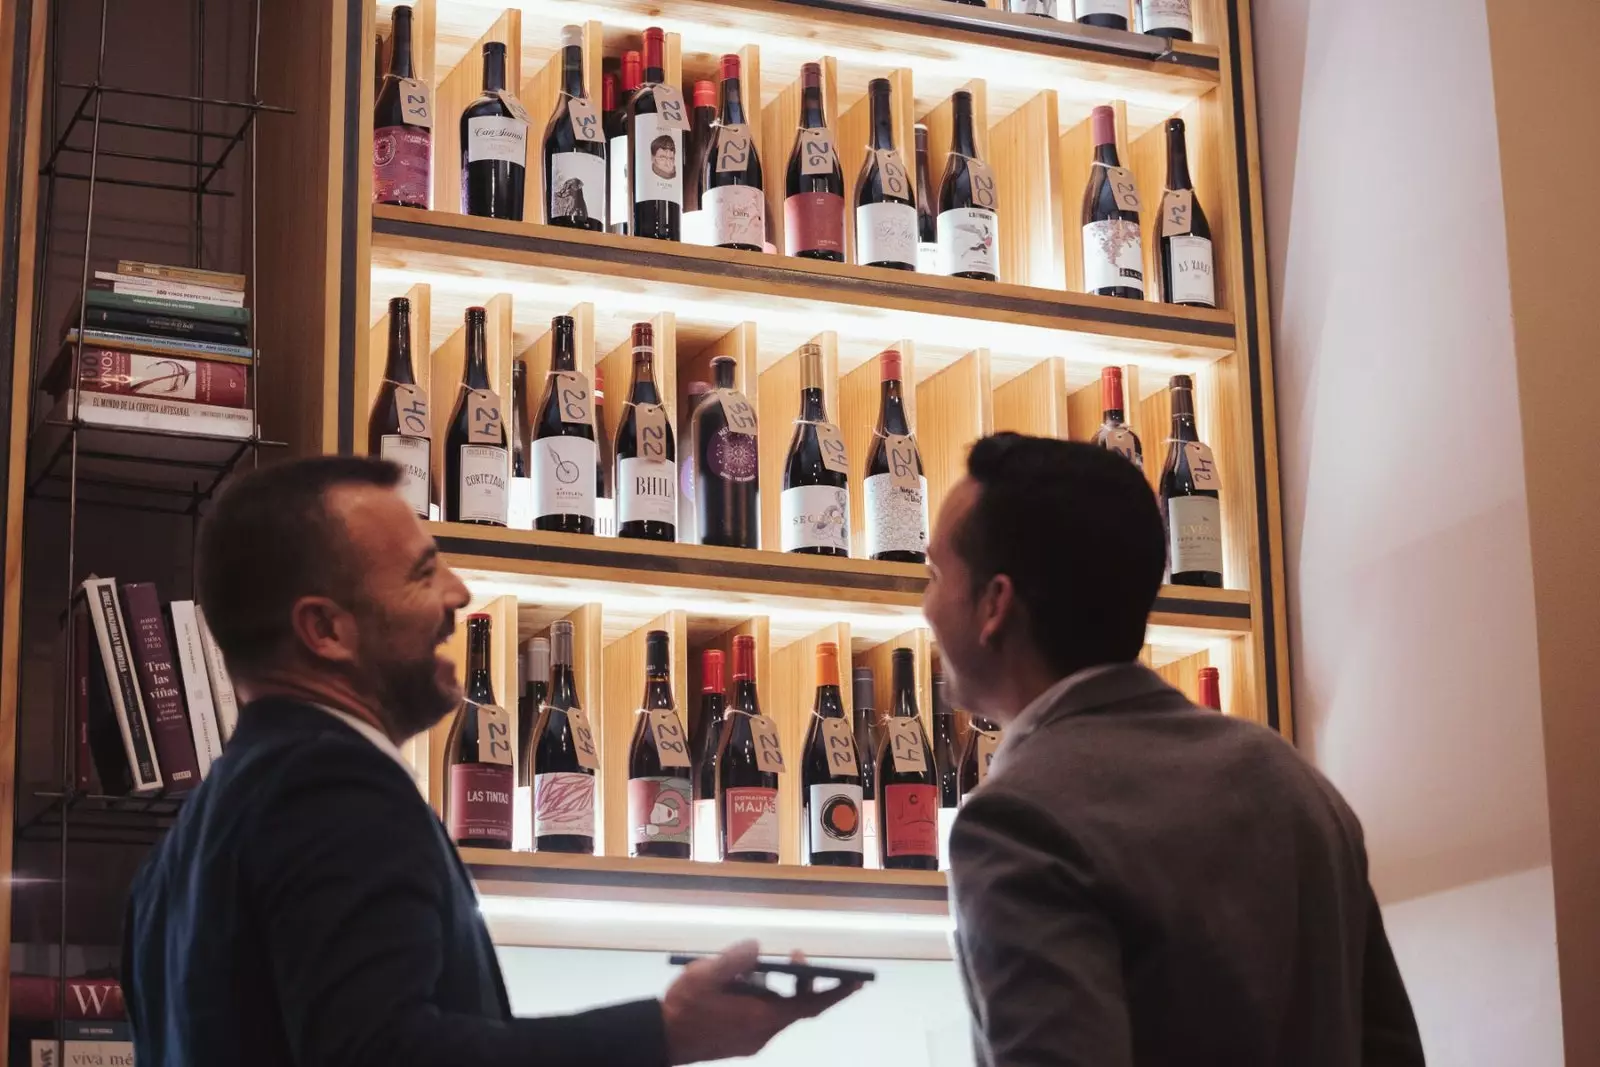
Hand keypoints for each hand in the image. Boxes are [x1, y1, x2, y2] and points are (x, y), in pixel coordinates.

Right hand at [662, 941, 861, 1063]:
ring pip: (777, 1011)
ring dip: (777, 989)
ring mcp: (752, 1040)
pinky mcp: (741, 1042)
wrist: (661, 1039)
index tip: (857, 981)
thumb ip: (735, 959)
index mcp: (761, 1017)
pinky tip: (741, 985)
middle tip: (796, 956)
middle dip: (803, 980)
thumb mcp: (706, 974)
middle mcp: (763, 1032)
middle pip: (796, 1007)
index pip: (811, 1005)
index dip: (836, 993)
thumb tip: (756, 947)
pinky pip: (763, 1017)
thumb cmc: (683, 1007)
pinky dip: (763, 999)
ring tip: (756, 966)